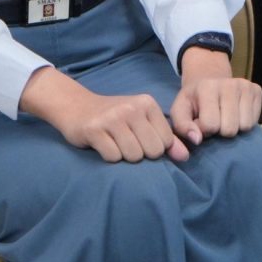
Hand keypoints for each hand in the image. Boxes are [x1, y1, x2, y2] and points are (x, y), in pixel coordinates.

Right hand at [21, 68, 190, 162]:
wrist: (76, 105)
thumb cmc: (114, 116)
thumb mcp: (142, 120)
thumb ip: (166, 138)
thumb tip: (185, 157)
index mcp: (147, 103)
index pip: (165, 141)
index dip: (154, 147)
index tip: (140, 139)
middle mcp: (131, 108)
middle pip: (151, 151)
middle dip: (141, 154)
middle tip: (126, 142)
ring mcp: (112, 118)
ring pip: (133, 156)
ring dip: (124, 156)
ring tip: (115, 143)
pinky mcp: (94, 130)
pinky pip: (113, 157)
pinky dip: (109, 157)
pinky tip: (103, 144)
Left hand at [169, 47, 261, 144]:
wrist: (209, 79)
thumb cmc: (193, 100)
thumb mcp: (180, 111)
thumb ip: (182, 127)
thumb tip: (197, 139)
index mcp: (207, 87)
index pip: (210, 125)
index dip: (205, 131)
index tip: (201, 123)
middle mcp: (229, 84)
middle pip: (230, 129)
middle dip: (220, 131)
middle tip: (215, 121)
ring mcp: (245, 86)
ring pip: (245, 126)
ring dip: (234, 128)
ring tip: (225, 117)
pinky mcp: (257, 89)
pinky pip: (255, 121)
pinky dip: (245, 122)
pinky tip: (236, 113)